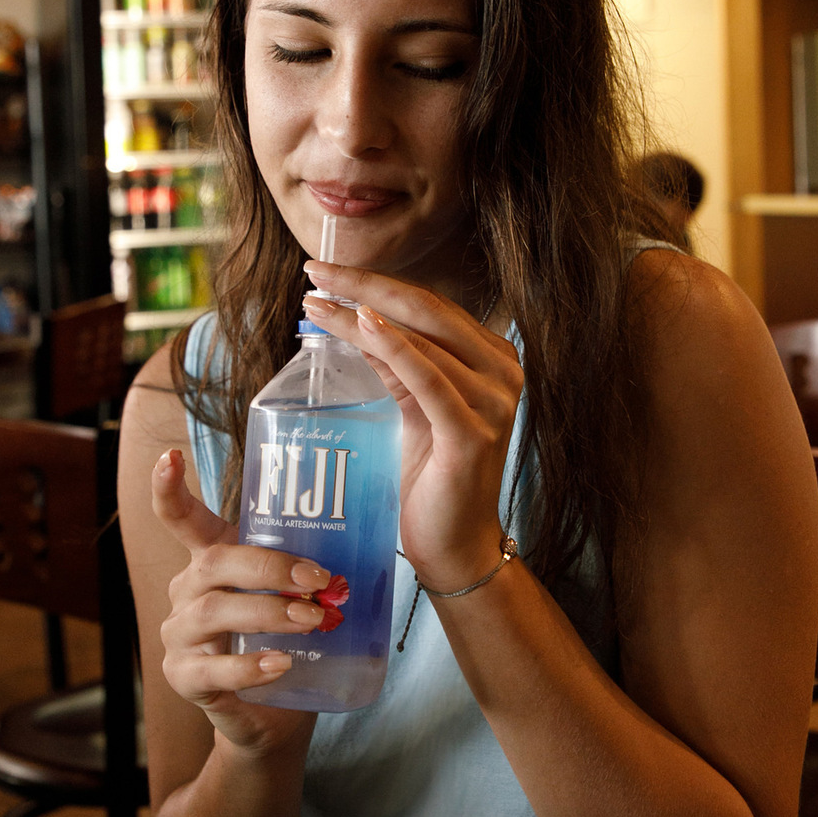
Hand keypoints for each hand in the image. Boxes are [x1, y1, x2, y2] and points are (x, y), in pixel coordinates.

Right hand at [152, 447, 323, 748]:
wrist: (276, 715)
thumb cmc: (287, 640)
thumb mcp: (296, 594)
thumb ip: (312, 564)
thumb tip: (370, 527)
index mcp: (211, 560)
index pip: (182, 518)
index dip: (170, 487)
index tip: (172, 457)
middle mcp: (187, 590)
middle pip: (214, 563)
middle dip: (268, 567)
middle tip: (317, 578)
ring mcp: (180, 635)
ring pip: (214, 611)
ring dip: (268, 613)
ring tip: (312, 620)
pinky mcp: (184, 678)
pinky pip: (212, 670)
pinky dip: (249, 666)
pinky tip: (279, 663)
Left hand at [302, 263, 522, 592]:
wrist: (454, 547)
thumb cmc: (430, 477)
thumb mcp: (410, 406)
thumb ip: (395, 364)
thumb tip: (352, 318)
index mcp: (492, 357)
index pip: (429, 305)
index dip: (375, 283)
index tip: (325, 270)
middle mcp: (503, 371)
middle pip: (425, 310)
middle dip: (364, 285)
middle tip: (314, 269)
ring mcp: (494, 401)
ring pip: (420, 340)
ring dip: (361, 316)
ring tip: (316, 304)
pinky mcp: (475, 433)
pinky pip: (429, 378)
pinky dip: (394, 347)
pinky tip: (362, 324)